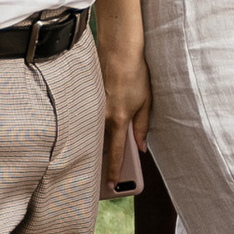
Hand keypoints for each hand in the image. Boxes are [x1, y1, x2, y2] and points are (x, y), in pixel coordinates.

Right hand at [96, 30, 151, 193]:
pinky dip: (91, 127)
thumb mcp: (146, 102)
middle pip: (100, 145)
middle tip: (102, 177)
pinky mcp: (87, 98)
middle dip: (100, 161)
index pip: (115, 152)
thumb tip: (141, 147)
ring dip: (95, 145)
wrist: (118, 49)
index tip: (111, 184)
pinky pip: (88, 118)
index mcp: (119, 119)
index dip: (114, 170)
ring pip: (93, 132)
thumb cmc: (135, 74)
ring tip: (96, 158)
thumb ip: (142, 127)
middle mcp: (103, 116)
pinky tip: (92, 131)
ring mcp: (93, 107)